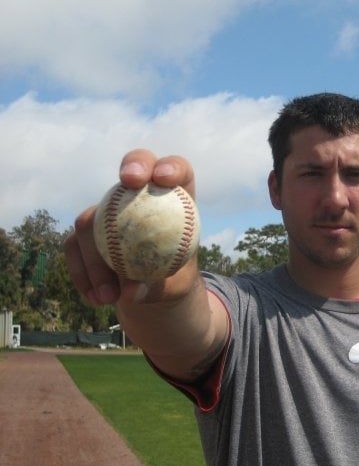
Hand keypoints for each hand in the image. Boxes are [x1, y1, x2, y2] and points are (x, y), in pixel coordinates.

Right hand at [64, 149, 198, 305]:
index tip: (163, 178)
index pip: (178, 171)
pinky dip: (83, 275)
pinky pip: (73, 247)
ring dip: (95, 258)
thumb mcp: (177, 289)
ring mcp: (108, 212)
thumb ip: (161, 286)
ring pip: (91, 218)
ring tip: (111, 297)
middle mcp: (139, 198)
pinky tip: (97, 300)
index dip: (170, 166)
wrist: (154, 295)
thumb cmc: (174, 283)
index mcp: (175, 203)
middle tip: (129, 181)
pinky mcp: (85, 234)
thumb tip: (133, 291)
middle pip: (133, 170)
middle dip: (132, 166)